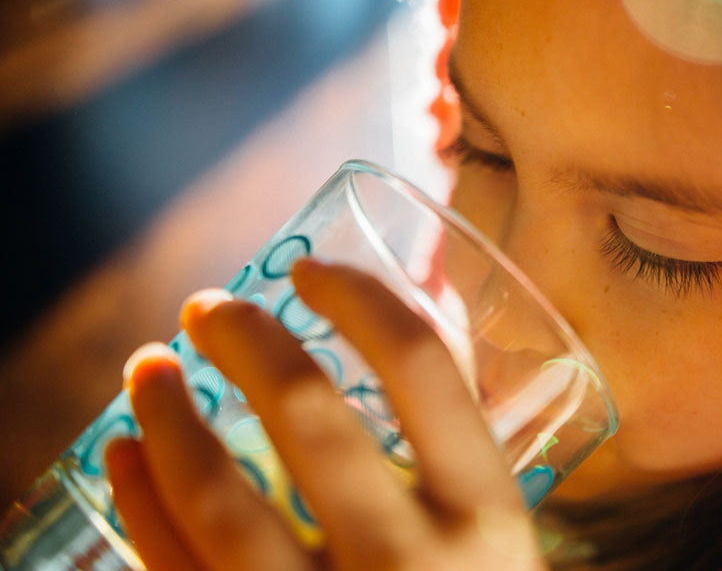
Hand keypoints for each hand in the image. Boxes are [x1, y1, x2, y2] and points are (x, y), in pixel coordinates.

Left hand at [104, 259, 544, 569]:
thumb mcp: (504, 546)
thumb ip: (465, 452)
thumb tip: (430, 319)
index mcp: (489, 519)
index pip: (424, 370)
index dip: (359, 299)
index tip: (311, 272)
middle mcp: (413, 564)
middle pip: (308, 413)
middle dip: (243, 339)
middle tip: (208, 308)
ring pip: (219, 496)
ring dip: (166, 416)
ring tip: (146, 370)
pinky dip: (139, 504)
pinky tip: (124, 458)